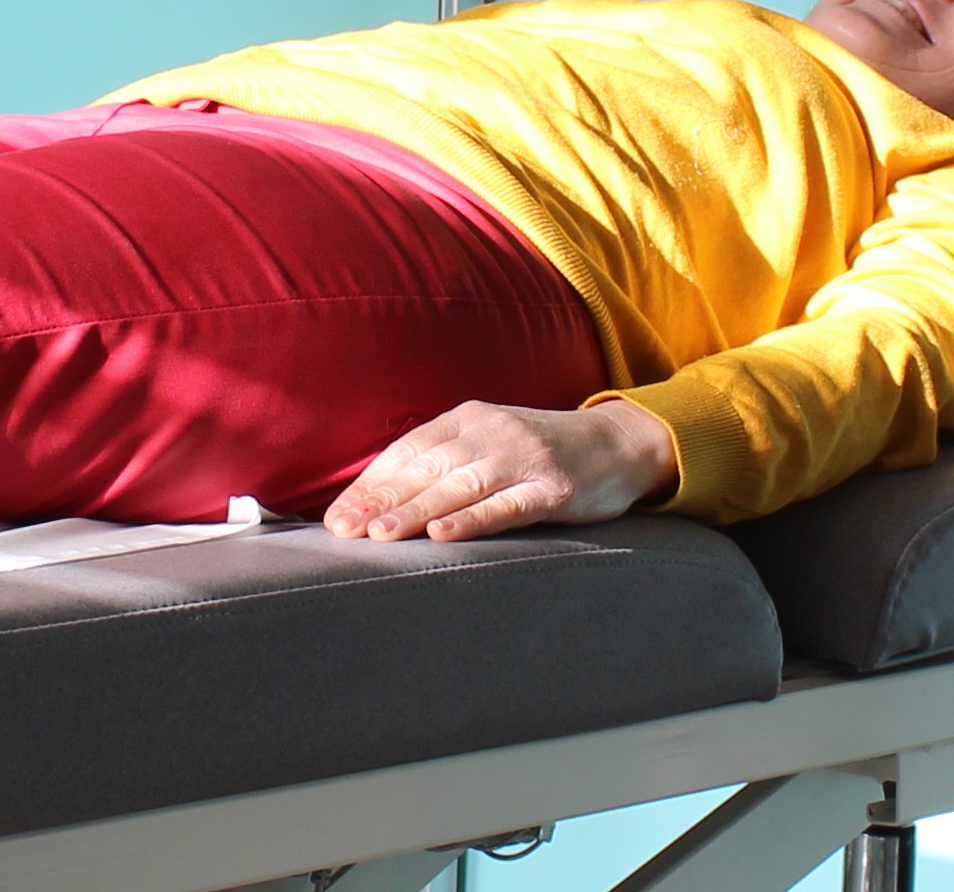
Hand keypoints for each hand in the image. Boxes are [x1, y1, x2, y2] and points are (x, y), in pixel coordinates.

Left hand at [323, 397, 677, 544]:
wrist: (617, 444)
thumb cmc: (540, 450)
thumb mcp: (490, 440)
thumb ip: (443, 460)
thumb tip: (375, 497)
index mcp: (471, 418)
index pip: (410, 450)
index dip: (371, 483)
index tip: (336, 516)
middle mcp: (494, 432)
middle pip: (429, 468)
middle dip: (381, 500)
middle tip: (342, 530)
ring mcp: (526, 460)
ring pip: (461, 486)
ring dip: (417, 510)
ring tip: (380, 535)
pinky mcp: (554, 489)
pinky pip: (507, 505)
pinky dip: (473, 519)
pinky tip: (445, 534)